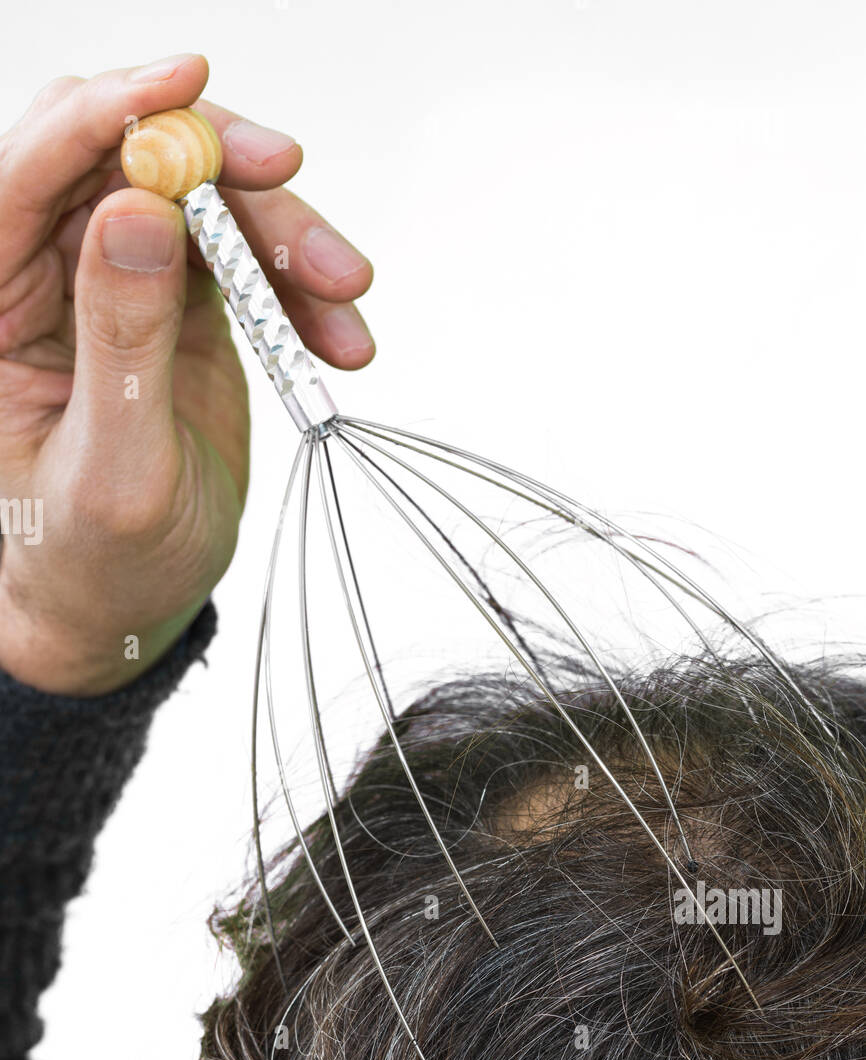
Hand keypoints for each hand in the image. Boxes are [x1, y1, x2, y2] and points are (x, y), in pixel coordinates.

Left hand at [0, 53, 373, 693]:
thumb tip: (140, 211)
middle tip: (292, 181)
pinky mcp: (183, 302)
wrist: (132, 605)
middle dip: (217, 163)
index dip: (108, 113)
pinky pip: (247, 257)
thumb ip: (122, 341)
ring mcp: (123, 281)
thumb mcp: (113, 466)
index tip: (185, 85)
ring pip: (202, 200)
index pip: (33, 170)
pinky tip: (339, 336)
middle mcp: (51, 274)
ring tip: (344, 298)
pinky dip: (301, 286)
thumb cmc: (94, 557)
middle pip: (129, 159)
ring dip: (283, 233)